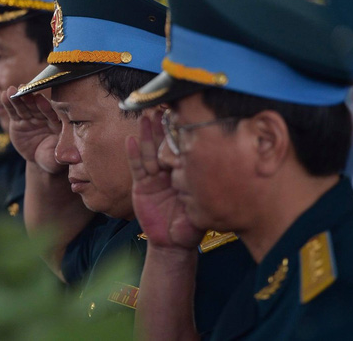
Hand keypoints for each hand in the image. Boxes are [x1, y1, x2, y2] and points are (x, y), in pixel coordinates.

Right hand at [2, 86, 65, 173]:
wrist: (40, 160)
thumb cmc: (52, 159)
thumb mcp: (58, 160)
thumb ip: (64, 156)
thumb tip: (74, 158)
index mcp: (57, 123)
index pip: (52, 114)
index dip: (46, 107)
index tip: (40, 99)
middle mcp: (44, 117)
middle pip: (36, 106)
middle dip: (30, 98)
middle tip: (24, 88)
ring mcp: (31, 118)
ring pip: (24, 107)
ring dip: (17, 98)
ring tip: (11, 90)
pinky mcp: (19, 121)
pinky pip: (13, 112)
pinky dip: (9, 104)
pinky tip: (4, 95)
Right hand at [126, 110, 203, 249]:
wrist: (174, 243)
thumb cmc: (192, 225)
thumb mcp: (203, 204)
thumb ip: (205, 188)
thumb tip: (221, 170)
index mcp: (185, 172)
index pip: (182, 148)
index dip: (180, 133)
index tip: (182, 115)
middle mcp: (169, 171)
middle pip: (164, 145)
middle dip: (162, 127)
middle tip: (162, 108)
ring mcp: (154, 177)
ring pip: (150, 152)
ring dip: (147, 134)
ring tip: (146, 117)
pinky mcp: (141, 185)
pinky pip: (137, 167)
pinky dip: (134, 154)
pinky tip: (131, 140)